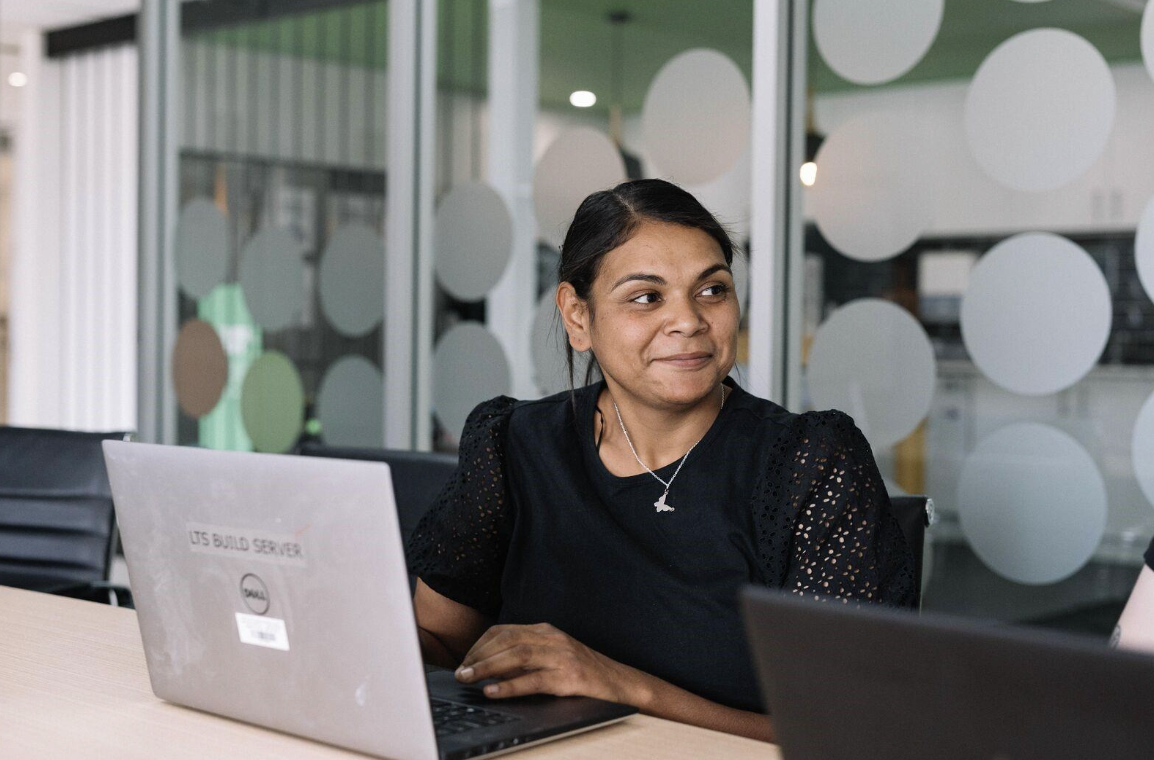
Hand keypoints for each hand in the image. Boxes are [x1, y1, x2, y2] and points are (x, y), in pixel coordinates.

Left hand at [454, 623, 642, 704]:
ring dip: (487, 667)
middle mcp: (552, 638)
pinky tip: (492, 691)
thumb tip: (488, 669)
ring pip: (517, 655)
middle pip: (507, 640)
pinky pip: (533, 680)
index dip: (480, 646)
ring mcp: (562, 656)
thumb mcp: (552, 658)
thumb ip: (525, 659)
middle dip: (478, 656)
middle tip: (459, 673)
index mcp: (546, 631)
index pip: (504, 631)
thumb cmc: (583, 673)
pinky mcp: (569, 677)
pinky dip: (509, 685)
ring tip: (468, 679)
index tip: (464, 661)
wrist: (620, 683)